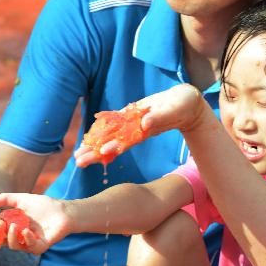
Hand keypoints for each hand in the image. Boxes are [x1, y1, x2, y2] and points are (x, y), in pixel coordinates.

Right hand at [0, 193, 72, 254]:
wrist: (64, 210)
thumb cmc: (44, 205)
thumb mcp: (22, 199)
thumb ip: (5, 199)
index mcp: (13, 226)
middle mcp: (19, 237)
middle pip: (2, 240)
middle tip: (0, 222)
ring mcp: (29, 243)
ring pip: (14, 246)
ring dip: (10, 237)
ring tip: (12, 225)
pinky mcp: (40, 246)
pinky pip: (30, 247)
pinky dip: (27, 239)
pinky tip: (26, 231)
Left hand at [75, 84, 203, 167]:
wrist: (186, 104)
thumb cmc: (184, 106)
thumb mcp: (174, 110)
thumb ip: (160, 117)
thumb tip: (145, 124)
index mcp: (145, 130)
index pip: (126, 141)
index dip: (114, 147)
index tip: (101, 153)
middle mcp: (136, 129)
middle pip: (114, 142)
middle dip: (96, 152)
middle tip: (78, 161)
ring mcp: (133, 123)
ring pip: (111, 134)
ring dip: (95, 144)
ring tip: (78, 154)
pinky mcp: (133, 114)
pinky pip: (115, 122)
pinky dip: (102, 128)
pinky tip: (90, 135)